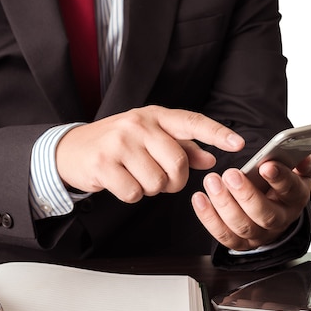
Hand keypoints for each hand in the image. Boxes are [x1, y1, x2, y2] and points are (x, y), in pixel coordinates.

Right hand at [56, 105, 244, 202]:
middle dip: (174, 181)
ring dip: (151, 189)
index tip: (238, 143)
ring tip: (137, 177)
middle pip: (177, 163)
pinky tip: (121, 183)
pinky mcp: (103, 164)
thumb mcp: (149, 138)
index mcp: (153, 115)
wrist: (72, 150)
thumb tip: (210, 160)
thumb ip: (181, 147)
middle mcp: (138, 124)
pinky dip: (132, 195)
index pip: (191, 121)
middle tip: (162, 180)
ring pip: (157, 182)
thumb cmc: (116, 143)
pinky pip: (135, 193)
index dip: (216, 134)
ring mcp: (119, 143)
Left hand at [191, 153, 310, 249]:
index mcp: (296, 197)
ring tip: (211, 181)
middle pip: (266, 214)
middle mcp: (280, 219)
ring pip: (243, 226)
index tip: (266, 165)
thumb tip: (304, 156)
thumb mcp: (295, 168)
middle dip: (246, 195)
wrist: (270, 204)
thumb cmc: (279, 181)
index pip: (292, 190)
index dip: (280, 179)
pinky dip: (209, 217)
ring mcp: (260, 234)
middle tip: (230, 174)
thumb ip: (303, 160)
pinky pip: (223, 235)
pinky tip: (199, 198)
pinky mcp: (240, 243)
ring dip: (224, 204)